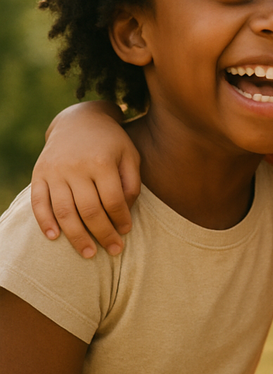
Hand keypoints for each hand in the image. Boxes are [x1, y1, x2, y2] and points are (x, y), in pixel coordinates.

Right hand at [30, 101, 139, 257]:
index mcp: (102, 162)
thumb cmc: (111, 143)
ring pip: (64, 211)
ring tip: (89, 253)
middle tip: (114, 250)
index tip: (126, 232)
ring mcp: (55, 171)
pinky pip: (39, 202)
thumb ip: (132, 183)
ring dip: (76, 236)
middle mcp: (76, 167)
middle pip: (90, 210)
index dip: (121, 220)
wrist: (79, 121)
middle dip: (103, 234)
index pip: (113, 200)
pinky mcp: (39, 174)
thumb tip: (125, 214)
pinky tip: (54, 237)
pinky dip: (45, 222)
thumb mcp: (130, 155)